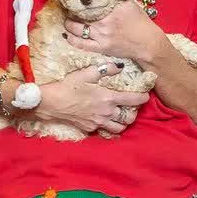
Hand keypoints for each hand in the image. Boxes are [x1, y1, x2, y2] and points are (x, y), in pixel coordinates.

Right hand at [34, 64, 148, 136]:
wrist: (51, 103)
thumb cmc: (68, 86)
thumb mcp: (86, 73)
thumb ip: (105, 69)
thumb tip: (119, 66)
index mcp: (108, 98)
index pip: (133, 100)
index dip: (143, 98)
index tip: (145, 96)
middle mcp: (106, 113)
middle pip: (129, 118)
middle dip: (133, 113)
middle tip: (130, 107)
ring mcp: (98, 122)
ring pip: (118, 128)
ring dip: (122, 122)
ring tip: (119, 115)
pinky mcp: (89, 128)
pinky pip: (104, 131)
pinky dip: (108, 127)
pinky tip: (104, 120)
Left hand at [66, 0, 165, 65]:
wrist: (148, 43)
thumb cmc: (141, 23)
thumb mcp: (131, 4)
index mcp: (113, 9)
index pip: (91, 2)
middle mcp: (105, 21)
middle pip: (81, 14)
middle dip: (72, 10)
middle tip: (68, 7)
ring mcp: (102, 36)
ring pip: (78, 28)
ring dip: (69, 23)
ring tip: (67, 19)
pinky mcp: (102, 47)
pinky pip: (82, 44)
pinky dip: (72, 39)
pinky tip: (67, 34)